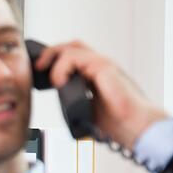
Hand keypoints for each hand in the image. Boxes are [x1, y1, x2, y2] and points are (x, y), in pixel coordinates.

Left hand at [33, 40, 166, 147]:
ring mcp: (103, 64)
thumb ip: (72, 95)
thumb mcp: (84, 105)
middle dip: (49, 53)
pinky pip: (77, 58)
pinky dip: (62, 68)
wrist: (134, 127)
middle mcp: (98, 65)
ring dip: (54, 62)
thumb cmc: (115, 120)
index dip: (52, 58)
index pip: (70, 54)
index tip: (38, 72)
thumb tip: (56, 95)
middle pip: (70, 45)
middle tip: (37, 68)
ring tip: (53, 82)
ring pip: (71, 48)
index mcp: (93, 72)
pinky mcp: (105, 68)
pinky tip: (60, 83)